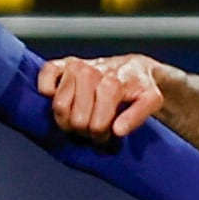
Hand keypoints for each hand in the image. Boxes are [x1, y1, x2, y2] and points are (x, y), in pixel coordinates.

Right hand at [37, 54, 167, 139]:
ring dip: (67, 119)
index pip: (95, 125)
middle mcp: (90, 73)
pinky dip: (47, 88)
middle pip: (76, 120)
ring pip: (60, 105)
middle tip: (93, 128)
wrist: (134, 68)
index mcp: (111, 84)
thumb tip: (117, 131)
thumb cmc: (140, 87)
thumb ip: (137, 116)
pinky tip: (58, 96)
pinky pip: (47, 74)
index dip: (100, 136)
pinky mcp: (63, 63)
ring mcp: (75, 66)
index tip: (106, 135)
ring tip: (80, 118)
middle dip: (84, 130)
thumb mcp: (151, 101)